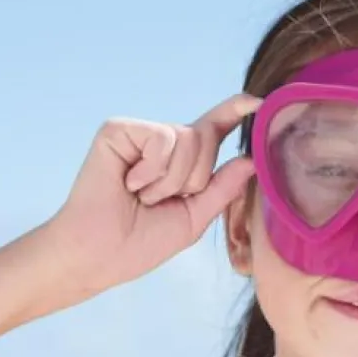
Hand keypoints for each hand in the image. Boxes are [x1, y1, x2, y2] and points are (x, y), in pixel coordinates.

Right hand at [44, 93, 260, 298]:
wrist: (99, 255)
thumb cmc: (139, 242)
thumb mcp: (193, 218)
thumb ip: (222, 188)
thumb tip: (251, 159)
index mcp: (182, 161)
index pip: (214, 130)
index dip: (234, 112)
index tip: (258, 101)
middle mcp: (162, 142)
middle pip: (207, 138)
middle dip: (192, 179)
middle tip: (157, 201)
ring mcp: (140, 133)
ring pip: (188, 139)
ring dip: (170, 181)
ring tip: (141, 195)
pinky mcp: (119, 129)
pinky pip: (162, 139)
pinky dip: (152, 171)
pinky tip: (128, 184)